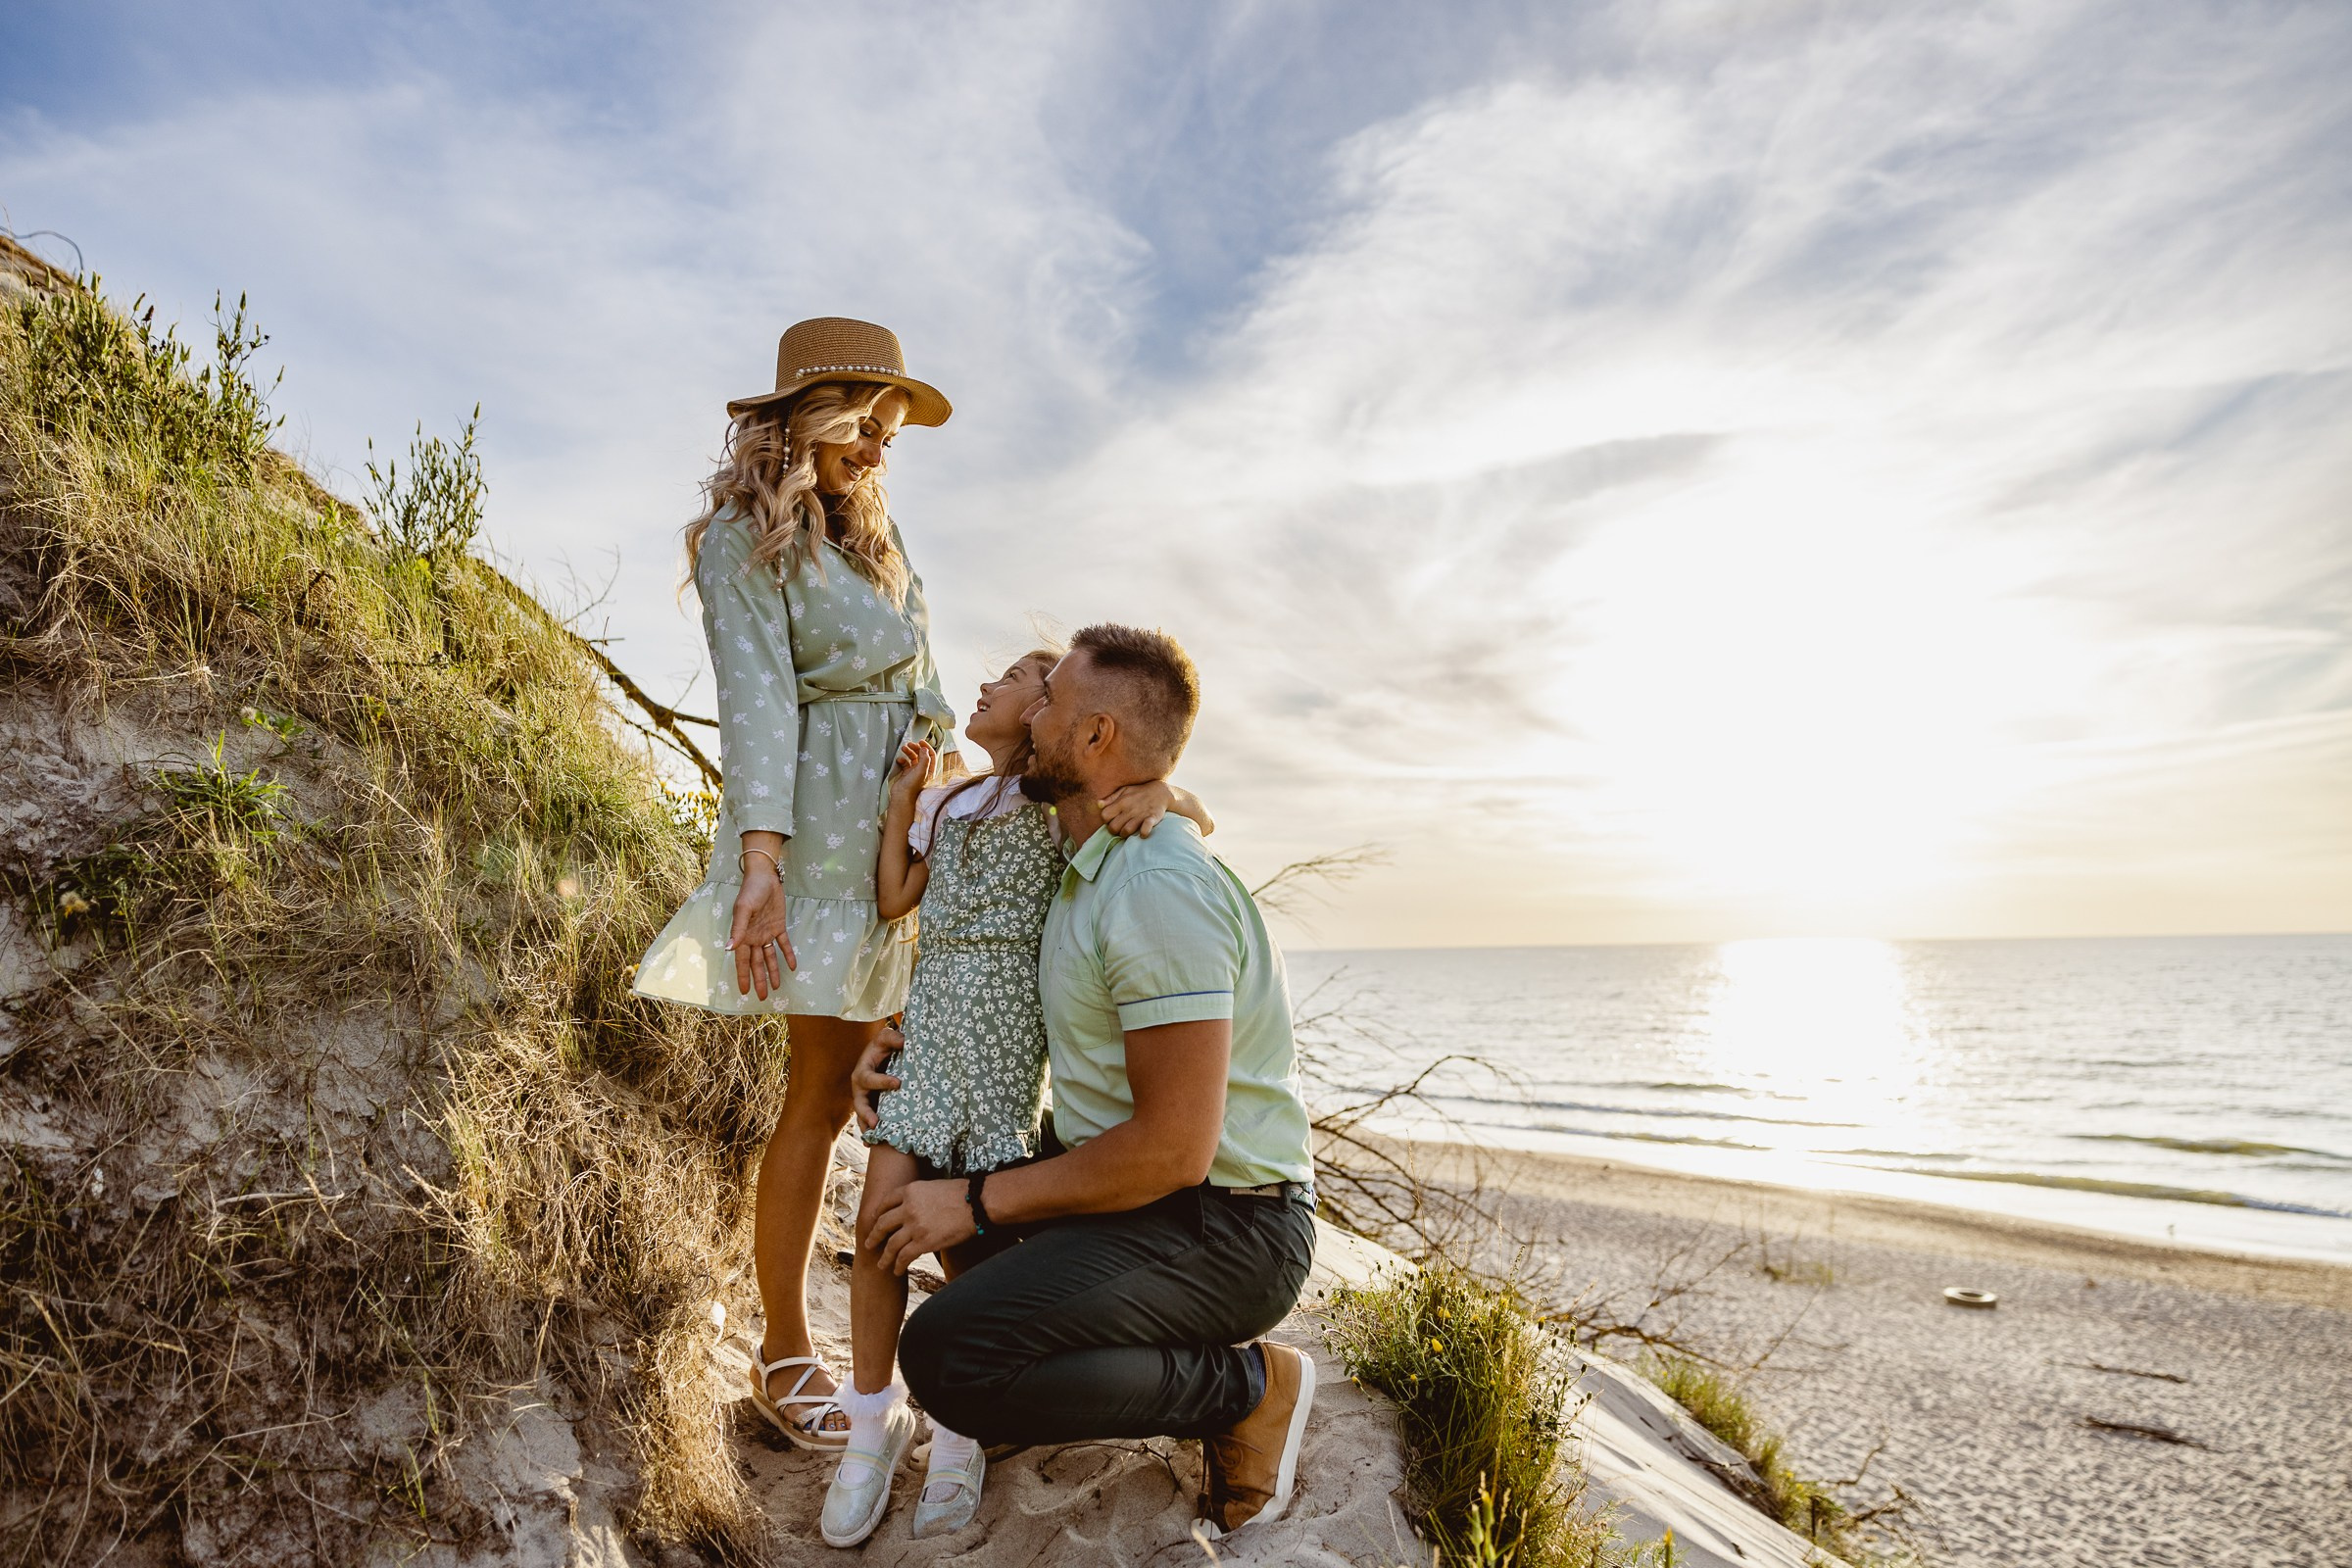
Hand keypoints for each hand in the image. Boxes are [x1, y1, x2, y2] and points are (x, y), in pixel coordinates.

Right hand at [724, 861, 795, 998]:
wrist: (764, 877)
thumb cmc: (750, 892)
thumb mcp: (743, 910)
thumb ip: (737, 930)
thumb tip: (728, 949)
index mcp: (743, 936)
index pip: (742, 961)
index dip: (743, 976)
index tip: (744, 992)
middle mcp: (754, 938)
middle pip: (757, 963)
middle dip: (759, 980)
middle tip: (763, 997)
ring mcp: (766, 933)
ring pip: (769, 957)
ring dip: (773, 971)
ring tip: (777, 987)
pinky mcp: (778, 926)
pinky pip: (783, 944)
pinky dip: (787, 955)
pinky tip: (792, 967)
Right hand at [852, 1027, 904, 1130]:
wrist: (883, 1057)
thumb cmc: (884, 1047)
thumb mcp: (885, 1039)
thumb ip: (892, 1037)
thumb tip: (903, 1041)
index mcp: (862, 1071)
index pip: (869, 1078)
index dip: (882, 1081)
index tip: (898, 1083)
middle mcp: (860, 1089)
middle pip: (860, 1104)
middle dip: (867, 1114)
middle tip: (877, 1123)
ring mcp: (865, 1101)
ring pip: (862, 1117)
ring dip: (867, 1128)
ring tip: (874, 1138)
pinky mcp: (872, 1108)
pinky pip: (868, 1123)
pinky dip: (869, 1134)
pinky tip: (872, 1144)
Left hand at [866, 1177, 976, 1274]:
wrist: (976, 1202)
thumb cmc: (961, 1194)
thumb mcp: (933, 1187)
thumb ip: (918, 1197)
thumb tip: (914, 1209)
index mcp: (910, 1191)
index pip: (885, 1203)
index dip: (878, 1214)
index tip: (875, 1222)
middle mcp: (908, 1208)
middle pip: (882, 1224)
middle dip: (874, 1236)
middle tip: (869, 1244)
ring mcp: (914, 1226)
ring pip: (891, 1245)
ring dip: (884, 1257)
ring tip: (881, 1265)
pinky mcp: (923, 1242)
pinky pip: (904, 1257)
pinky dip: (898, 1265)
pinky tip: (896, 1270)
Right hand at [890, 740, 936, 808]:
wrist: (902, 796)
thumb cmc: (913, 786)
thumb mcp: (921, 771)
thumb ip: (925, 759)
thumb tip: (924, 748)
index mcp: (929, 770)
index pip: (931, 755)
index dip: (926, 747)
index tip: (920, 741)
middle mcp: (923, 770)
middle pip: (921, 755)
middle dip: (916, 748)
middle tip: (909, 744)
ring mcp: (914, 772)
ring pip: (912, 758)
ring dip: (908, 752)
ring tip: (903, 748)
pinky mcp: (906, 774)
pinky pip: (905, 763)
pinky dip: (902, 760)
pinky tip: (899, 760)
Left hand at [1101, 777, 1175, 837]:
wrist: (1161, 792)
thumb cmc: (1139, 792)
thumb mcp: (1124, 790)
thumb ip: (1110, 798)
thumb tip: (1098, 804)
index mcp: (1121, 802)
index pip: (1104, 816)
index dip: (1105, 820)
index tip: (1111, 820)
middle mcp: (1129, 809)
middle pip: (1113, 827)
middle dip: (1114, 830)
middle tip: (1119, 828)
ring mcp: (1141, 814)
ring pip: (1126, 831)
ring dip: (1125, 834)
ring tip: (1128, 831)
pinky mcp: (1152, 818)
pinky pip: (1146, 829)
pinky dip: (1143, 833)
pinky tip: (1142, 833)